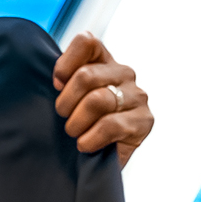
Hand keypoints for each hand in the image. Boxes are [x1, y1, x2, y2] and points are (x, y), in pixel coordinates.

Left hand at [53, 32, 152, 166]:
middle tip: (64, 117)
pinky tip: (85, 145)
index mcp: (103, 60)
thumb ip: (64, 80)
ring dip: (77, 122)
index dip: (65, 63)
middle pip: (86, 75)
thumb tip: (56, 79)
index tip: (56, 85)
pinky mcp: (144, 121)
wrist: (99, 160)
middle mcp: (123, 72)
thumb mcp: (69, 97)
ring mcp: (137, 96)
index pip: (87, 41)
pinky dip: (90, 139)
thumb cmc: (81, 123)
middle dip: (66, 102)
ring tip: (74, 132)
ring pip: (97, 100)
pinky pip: (110, 125)